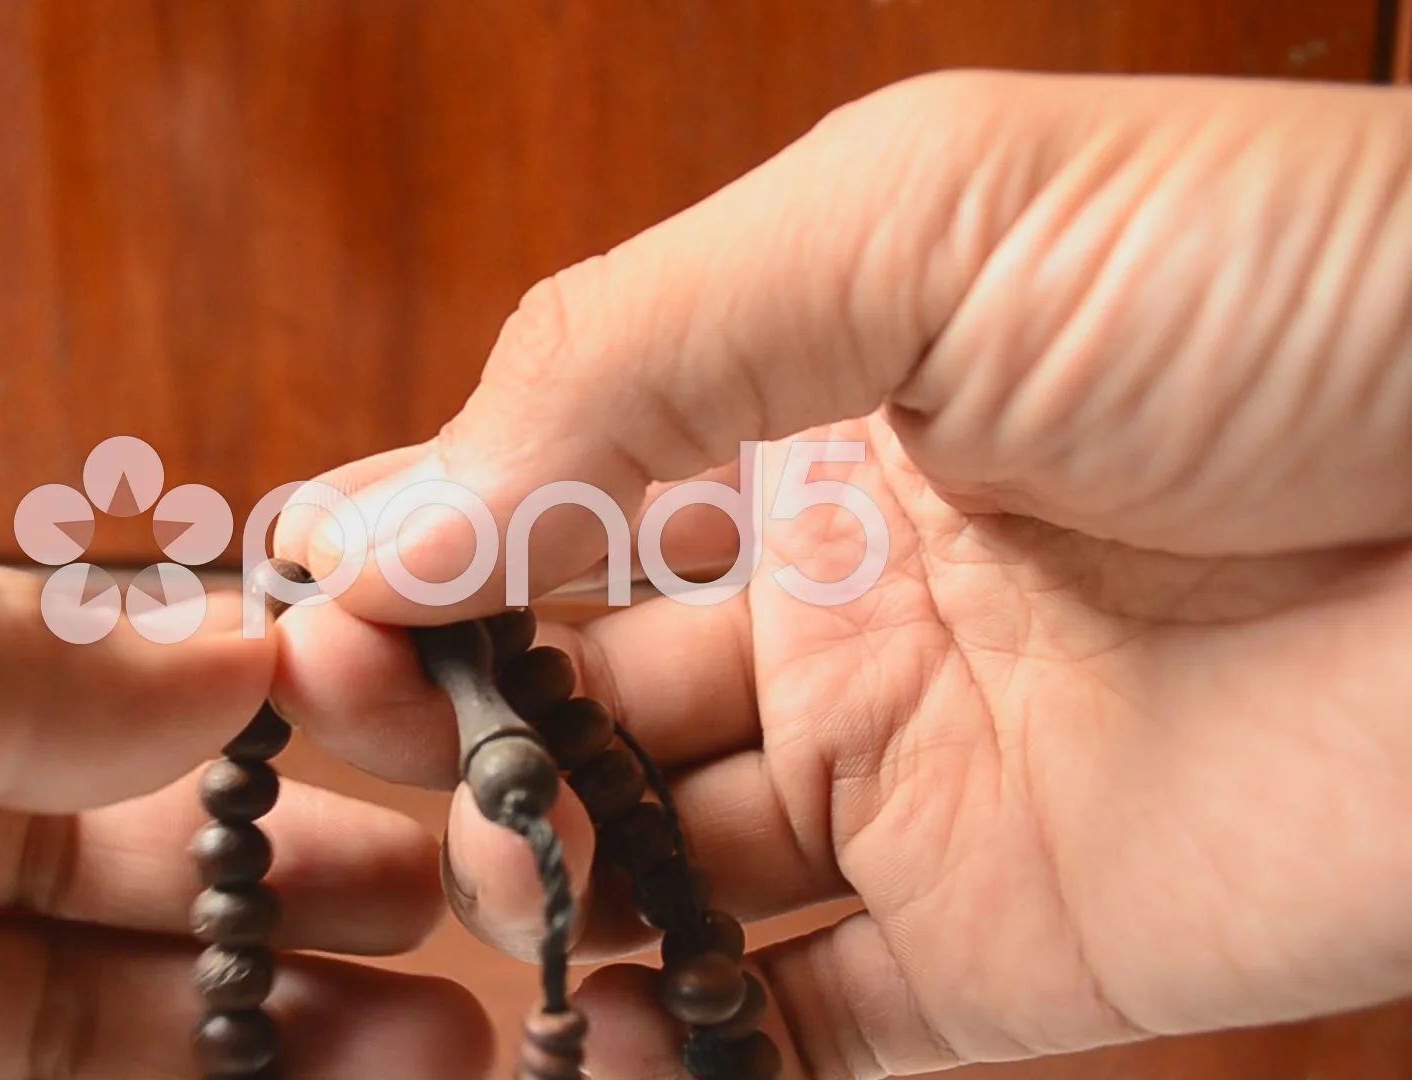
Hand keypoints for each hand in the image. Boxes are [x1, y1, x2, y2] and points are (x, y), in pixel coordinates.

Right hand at [270, 71, 1411, 1076]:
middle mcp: (838, 604)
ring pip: (654, 871)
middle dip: (439, 717)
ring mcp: (919, 783)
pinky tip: (572, 1038)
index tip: (289, 606)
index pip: (538, 493)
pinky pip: (797, 1031)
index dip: (405, 546)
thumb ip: (629, 356)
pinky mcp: (1017, 943)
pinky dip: (671, 1054)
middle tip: (339, 741)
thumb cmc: (1289, 288)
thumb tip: (387, 524)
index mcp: (800, 416)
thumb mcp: (916, 219)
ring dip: (533, 889)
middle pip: (568, 694)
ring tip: (461, 890)